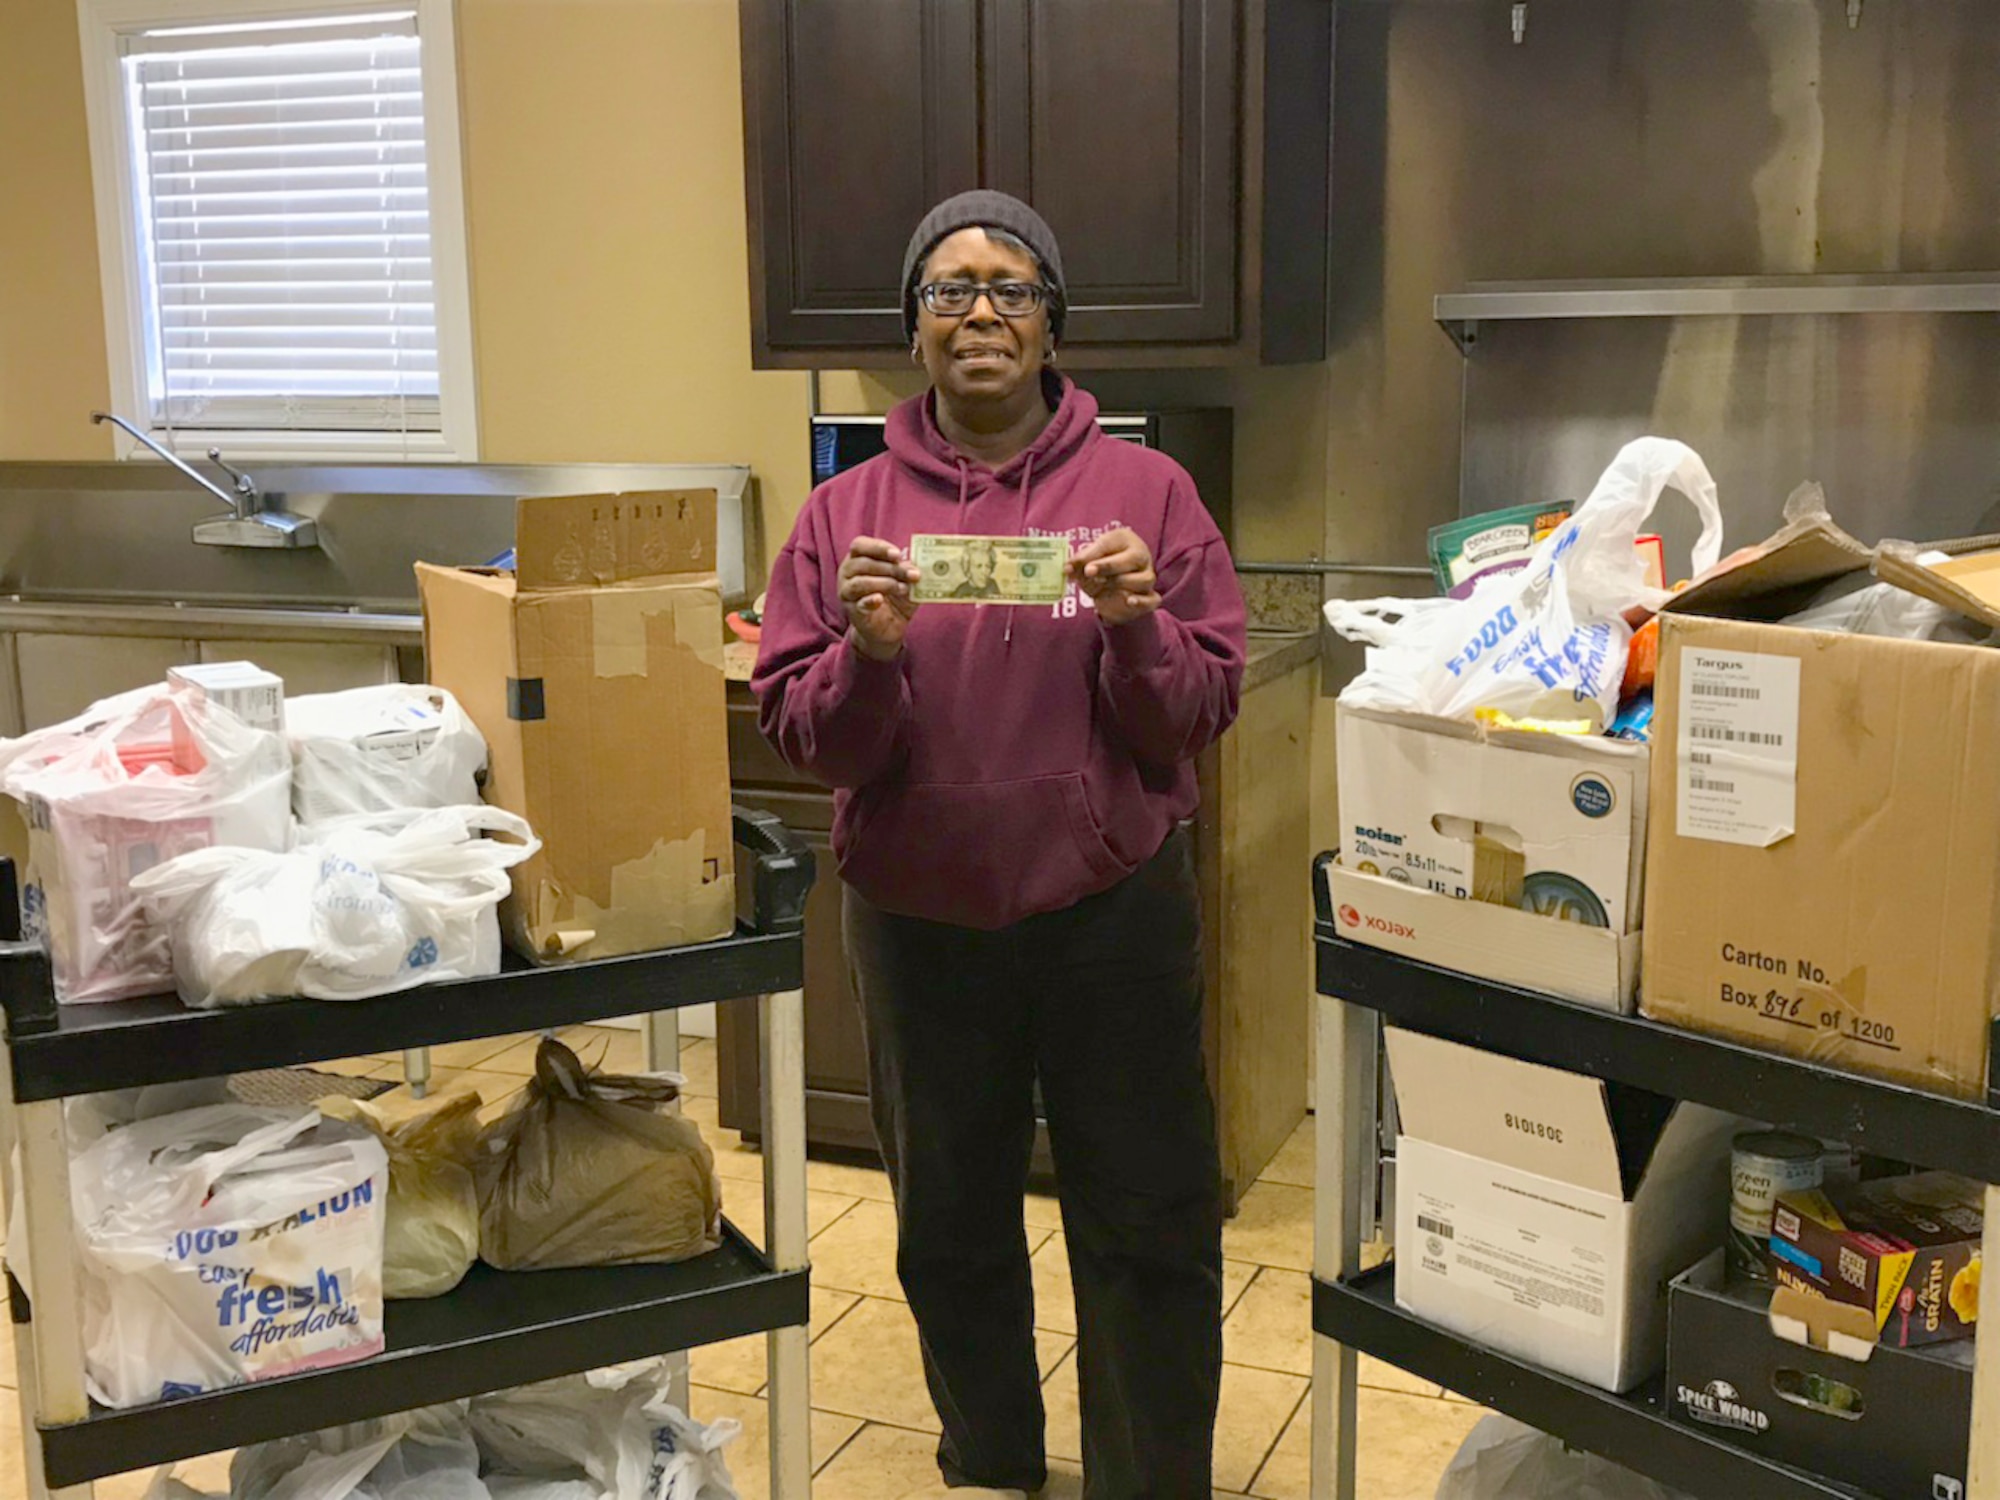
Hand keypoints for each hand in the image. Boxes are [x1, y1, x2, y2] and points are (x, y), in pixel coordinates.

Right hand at [838, 536, 920, 660]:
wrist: (888, 628)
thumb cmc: (894, 597)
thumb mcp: (905, 581)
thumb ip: (908, 571)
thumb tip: (913, 565)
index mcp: (858, 558)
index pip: (860, 545)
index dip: (878, 547)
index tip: (898, 555)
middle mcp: (847, 572)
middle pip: (863, 563)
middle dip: (891, 568)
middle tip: (912, 575)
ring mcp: (846, 591)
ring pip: (860, 582)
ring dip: (885, 583)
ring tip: (903, 589)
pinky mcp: (852, 610)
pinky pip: (859, 603)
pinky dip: (871, 600)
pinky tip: (881, 600)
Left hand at [1069, 528, 1159, 627]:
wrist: (1114, 583)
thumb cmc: (1102, 565)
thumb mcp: (1089, 560)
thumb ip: (1079, 562)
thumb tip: (1067, 568)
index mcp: (1125, 540)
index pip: (1111, 545)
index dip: (1096, 556)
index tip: (1085, 568)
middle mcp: (1141, 556)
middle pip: (1133, 559)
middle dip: (1109, 567)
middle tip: (1090, 573)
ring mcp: (1148, 576)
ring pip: (1144, 579)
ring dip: (1122, 583)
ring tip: (1103, 587)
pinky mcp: (1150, 597)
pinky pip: (1152, 599)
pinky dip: (1142, 601)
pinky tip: (1129, 601)